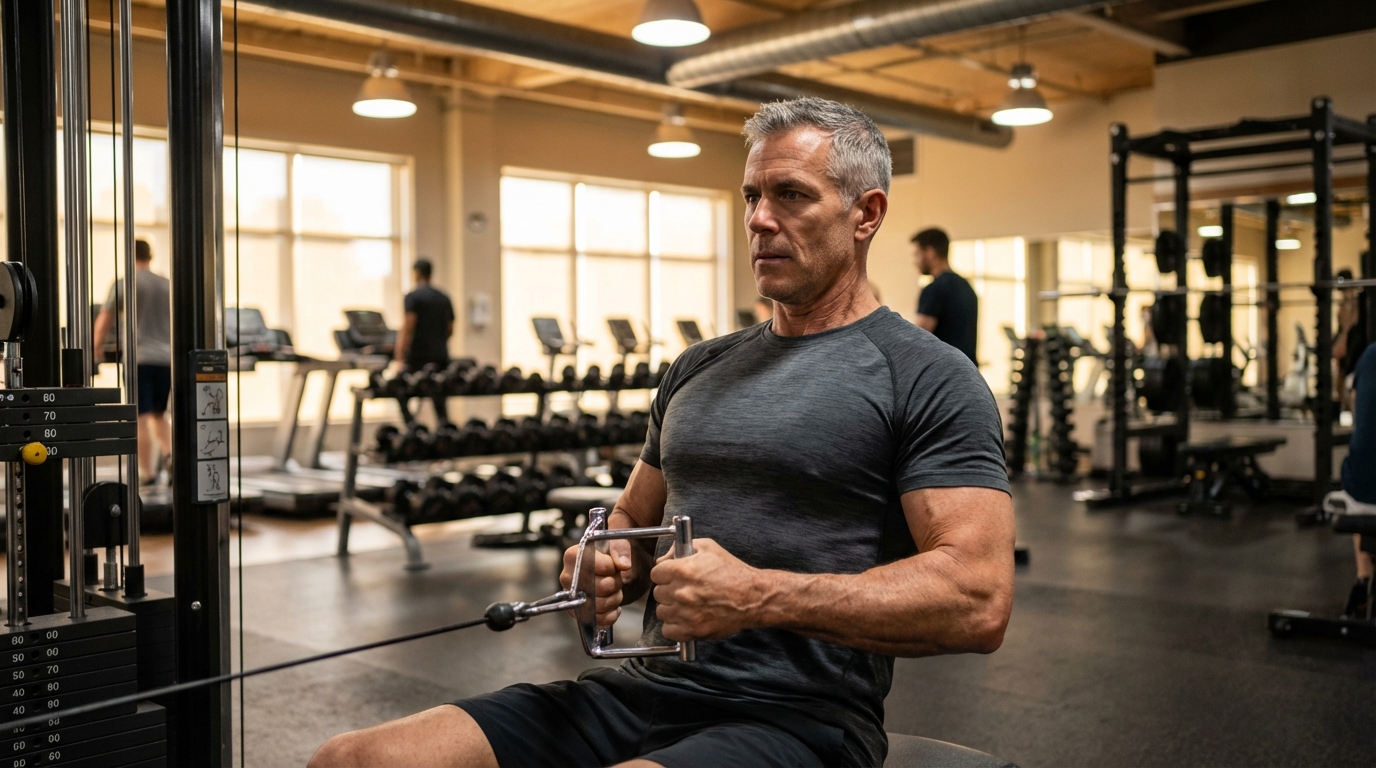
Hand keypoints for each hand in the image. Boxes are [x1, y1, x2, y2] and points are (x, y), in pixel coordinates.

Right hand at [560, 538, 633, 627]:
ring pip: (599, 606)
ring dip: (614, 600)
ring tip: (614, 591)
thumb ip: (620, 548)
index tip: (612, 565)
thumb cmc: (608, 555)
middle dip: (615, 584)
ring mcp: (571, 597)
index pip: (597, 565)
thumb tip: (624, 564)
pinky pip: (598, 620)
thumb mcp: (616, 542)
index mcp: (573, 555)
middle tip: (615, 579)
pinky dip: (611, 615)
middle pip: (600, 587)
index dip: (611, 567)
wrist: (604, 571)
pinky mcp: (578, 614)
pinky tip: (613, 605)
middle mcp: (567, 577)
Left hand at [651, 539, 765, 641]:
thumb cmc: (732, 572)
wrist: (752, 597)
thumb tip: (664, 558)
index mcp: (682, 570)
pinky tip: (686, 618)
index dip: (665, 574)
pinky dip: (675, 626)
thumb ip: (681, 548)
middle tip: (683, 590)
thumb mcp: (708, 547)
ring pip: (662, 612)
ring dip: (671, 609)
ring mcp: (686, 613)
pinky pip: (668, 631)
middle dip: (668, 591)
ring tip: (686, 605)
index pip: (655, 574)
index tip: (672, 577)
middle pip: (658, 593)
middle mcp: (681, 592)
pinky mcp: (693, 630)